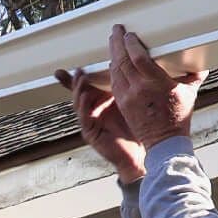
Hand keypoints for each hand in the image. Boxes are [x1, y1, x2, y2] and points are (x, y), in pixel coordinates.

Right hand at [55, 67, 145, 183]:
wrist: (141, 153)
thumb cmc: (139, 128)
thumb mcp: (133, 102)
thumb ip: (130, 87)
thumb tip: (138, 65)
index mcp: (103, 101)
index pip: (90, 85)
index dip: (83, 75)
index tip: (80, 63)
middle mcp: (95, 110)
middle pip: (80, 92)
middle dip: (76, 80)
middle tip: (79, 69)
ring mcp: (91, 122)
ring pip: (79, 103)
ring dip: (78, 90)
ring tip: (81, 78)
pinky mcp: (91, 133)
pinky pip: (84, 118)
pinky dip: (83, 107)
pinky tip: (85, 96)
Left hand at [107, 24, 207, 148]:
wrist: (164, 142)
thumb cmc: (178, 118)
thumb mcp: (189, 94)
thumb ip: (194, 76)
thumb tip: (202, 64)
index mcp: (157, 84)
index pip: (138, 57)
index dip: (131, 44)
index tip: (130, 34)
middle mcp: (139, 89)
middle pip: (122, 60)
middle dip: (117, 43)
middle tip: (116, 31)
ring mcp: (128, 97)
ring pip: (115, 70)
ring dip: (113, 54)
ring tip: (113, 42)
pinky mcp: (122, 104)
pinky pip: (114, 82)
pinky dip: (113, 69)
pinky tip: (113, 62)